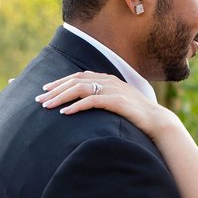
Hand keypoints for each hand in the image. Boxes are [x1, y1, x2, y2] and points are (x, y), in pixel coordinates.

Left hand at [36, 71, 178, 138]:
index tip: (45, 89)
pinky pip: (91, 101)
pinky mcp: (116, 101)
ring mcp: (113, 90)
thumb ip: (104, 99)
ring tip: (46, 106)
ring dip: (60, 97)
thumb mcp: (119, 103)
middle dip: (55, 89)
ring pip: (79, 89)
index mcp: (108, 79)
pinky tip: (65, 113)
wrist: (158, 121)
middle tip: (38, 99)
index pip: (79, 76)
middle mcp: (109, 81)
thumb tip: (88, 104)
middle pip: (75, 81)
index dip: (60, 81)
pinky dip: (76, 106)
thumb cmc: (137, 116)